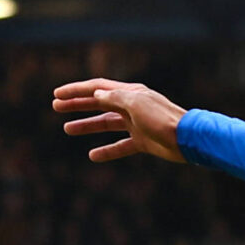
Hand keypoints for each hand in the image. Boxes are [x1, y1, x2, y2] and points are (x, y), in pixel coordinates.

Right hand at [52, 77, 188, 165]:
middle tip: (56, 107)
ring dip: (87, 125)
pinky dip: (106, 150)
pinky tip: (93, 155)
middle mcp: (131, 105)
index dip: (76, 90)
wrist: (188, 139)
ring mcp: (136, 124)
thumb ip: (114, 98)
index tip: (57, 94)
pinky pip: (120, 146)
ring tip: (67, 129)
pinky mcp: (142, 141)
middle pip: (98, 103)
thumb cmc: (163, 119)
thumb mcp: (135, 104)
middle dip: (77, 104)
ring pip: (106, 123)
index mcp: (130, 92)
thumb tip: (96, 94)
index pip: (97, 88)